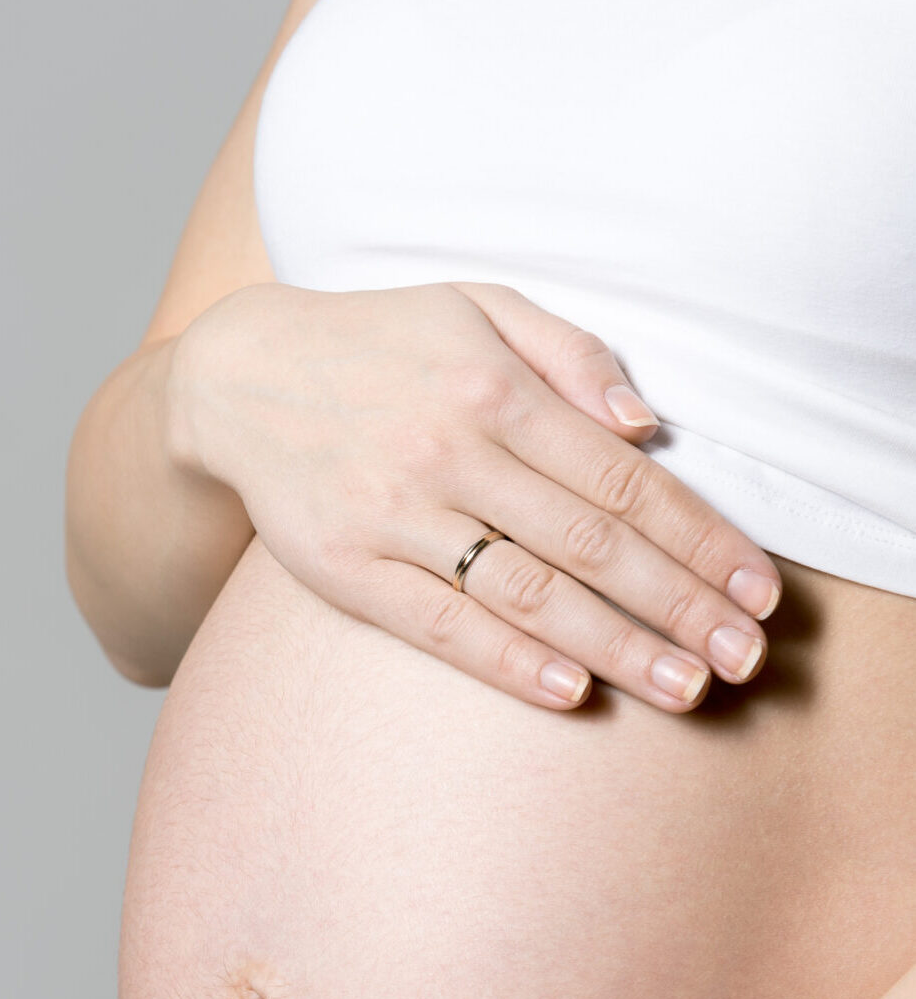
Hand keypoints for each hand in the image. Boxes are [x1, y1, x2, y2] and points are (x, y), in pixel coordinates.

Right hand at [165, 281, 781, 711]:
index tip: (759, 591)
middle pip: (591, 544)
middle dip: (680, 606)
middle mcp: (448, 452)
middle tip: (747, 661)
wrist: (239, 378)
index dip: (702, 539)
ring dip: (615, 647)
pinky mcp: (343, 566)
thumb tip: (646, 427)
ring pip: (526, 592)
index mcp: (492, 387)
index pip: (623, 479)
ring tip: (684, 688)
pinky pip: (437, 624)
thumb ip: (570, 353)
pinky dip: (506, 661)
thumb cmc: (377, 344)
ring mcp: (392, 515)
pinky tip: (570, 692)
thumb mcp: (475, 306)